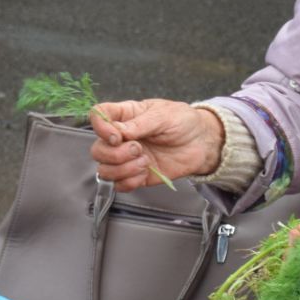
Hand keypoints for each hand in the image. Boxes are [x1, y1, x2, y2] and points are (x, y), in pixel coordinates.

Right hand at [89, 99, 225, 191]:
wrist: (202, 143)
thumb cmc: (184, 122)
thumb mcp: (164, 115)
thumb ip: (140, 123)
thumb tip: (119, 131)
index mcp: (126, 116)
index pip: (98, 115)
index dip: (100, 126)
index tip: (116, 136)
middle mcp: (122, 137)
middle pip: (97, 149)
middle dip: (115, 154)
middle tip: (139, 149)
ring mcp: (127, 158)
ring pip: (104, 170)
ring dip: (123, 169)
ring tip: (145, 162)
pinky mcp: (137, 175)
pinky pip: (120, 185)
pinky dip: (130, 181)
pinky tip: (145, 172)